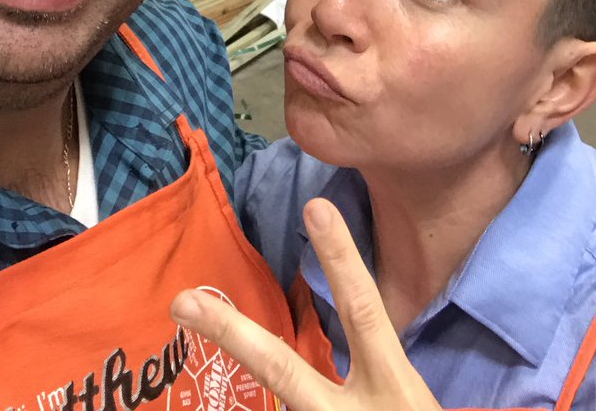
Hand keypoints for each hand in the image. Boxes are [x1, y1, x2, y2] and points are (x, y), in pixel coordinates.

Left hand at [170, 197, 440, 410]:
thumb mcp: (414, 406)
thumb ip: (382, 379)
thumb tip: (352, 335)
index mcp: (395, 394)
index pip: (366, 313)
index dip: (342, 259)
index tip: (316, 205)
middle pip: (284, 370)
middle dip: (232, 333)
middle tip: (181, 300)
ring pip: (279, 401)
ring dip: (239, 363)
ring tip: (196, 328)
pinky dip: (260, 408)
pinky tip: (229, 403)